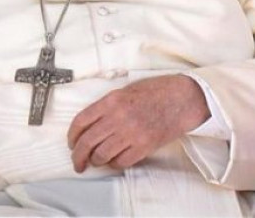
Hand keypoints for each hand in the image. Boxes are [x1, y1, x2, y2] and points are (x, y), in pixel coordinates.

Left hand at [67, 75, 209, 172]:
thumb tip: (90, 124)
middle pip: (87, 143)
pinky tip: (116, 160)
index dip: (72, 136)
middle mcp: (118, 117)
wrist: (182, 99)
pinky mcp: (144, 146)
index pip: (81, 122)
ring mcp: (131, 133)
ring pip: (102, 156)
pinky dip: (115, 164)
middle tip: (78, 162)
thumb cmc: (157, 92)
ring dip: (97, 161)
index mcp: (112, 100)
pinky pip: (121, 162)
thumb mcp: (126, 90)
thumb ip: (107, 106)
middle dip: (78, 156)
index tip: (71, 143)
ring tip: (98, 161)